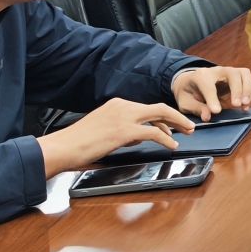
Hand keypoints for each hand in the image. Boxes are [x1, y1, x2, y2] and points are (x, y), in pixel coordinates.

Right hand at [39, 97, 195, 176]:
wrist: (61, 147)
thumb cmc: (77, 143)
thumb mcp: (104, 131)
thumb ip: (123, 131)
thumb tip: (139, 137)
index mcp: (117, 104)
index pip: (146, 108)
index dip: (162, 118)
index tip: (172, 127)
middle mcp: (122, 106)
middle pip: (158, 108)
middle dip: (176, 116)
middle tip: (189, 126)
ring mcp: (124, 116)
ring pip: (160, 115)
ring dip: (177, 124)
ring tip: (187, 133)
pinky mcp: (124, 131)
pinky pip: (153, 132)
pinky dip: (167, 139)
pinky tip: (173, 145)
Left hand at [171, 65, 250, 120]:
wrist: (190, 82)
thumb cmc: (187, 93)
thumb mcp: (185, 103)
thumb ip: (196, 108)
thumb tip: (207, 116)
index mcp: (200, 76)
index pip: (209, 85)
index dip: (213, 99)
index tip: (216, 112)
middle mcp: (217, 70)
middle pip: (232, 74)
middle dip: (237, 89)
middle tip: (236, 105)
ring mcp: (228, 72)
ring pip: (244, 74)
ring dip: (247, 90)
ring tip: (244, 105)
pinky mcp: (237, 77)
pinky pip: (248, 80)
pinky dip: (250, 93)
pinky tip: (246, 105)